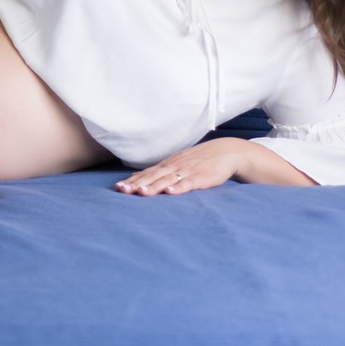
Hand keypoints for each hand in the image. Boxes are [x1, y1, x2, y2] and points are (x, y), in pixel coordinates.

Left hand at [114, 138, 246, 195]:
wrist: (226, 152)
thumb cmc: (199, 161)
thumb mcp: (178, 164)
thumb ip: (161, 172)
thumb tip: (140, 179)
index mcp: (168, 164)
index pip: (147, 173)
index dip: (132, 181)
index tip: (118, 188)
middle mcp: (174, 166)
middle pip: (153, 176)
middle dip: (137, 184)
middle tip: (123, 191)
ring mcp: (187, 171)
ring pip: (167, 179)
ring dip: (154, 186)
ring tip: (141, 193)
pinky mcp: (201, 176)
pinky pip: (188, 183)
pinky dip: (179, 187)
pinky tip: (170, 192)